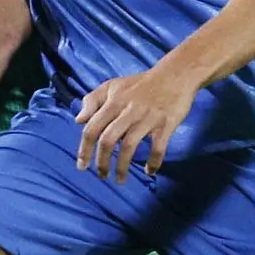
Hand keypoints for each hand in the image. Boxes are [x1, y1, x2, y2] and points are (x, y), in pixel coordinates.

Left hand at [75, 63, 200, 181]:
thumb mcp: (113, 85)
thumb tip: (78, 120)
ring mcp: (148, 118)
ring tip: (120, 180)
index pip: (92, 128)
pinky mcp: (166, 124)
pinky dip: (153, 162)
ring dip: (122, 167)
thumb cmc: (141, 83)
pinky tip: (149, 171)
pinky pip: (158, 148)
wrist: (175, 74)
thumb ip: (92, 100)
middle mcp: (128, 110)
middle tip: (102, 176)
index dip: (84, 149)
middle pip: (108, 140)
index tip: (82, 166)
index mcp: (114, 102)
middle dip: (102, 162)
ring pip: (129, 146)